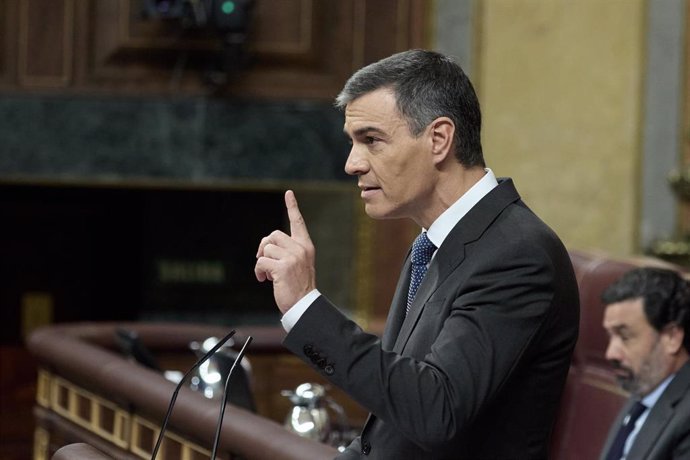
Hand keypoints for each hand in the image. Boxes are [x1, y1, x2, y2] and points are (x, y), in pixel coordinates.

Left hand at [255, 190, 315, 313]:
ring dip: (262, 262)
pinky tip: (263, 280)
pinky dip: (259, 271)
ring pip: (266, 248)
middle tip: (263, 261)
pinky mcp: (283, 268)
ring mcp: (292, 258)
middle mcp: (300, 249)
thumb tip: (265, 247)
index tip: (288, 193)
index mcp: (306, 246)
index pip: (298, 222)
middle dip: (264, 247)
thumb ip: (286, 252)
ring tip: (268, 275)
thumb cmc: (298, 286)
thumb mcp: (297, 264)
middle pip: (273, 235)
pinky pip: (261, 262)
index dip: (292, 207)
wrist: (304, 305)